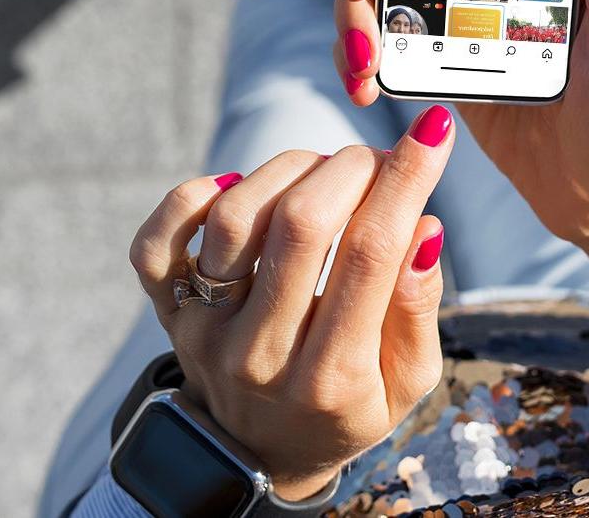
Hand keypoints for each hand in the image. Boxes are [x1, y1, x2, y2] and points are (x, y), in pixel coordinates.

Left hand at [127, 108, 455, 499]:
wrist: (258, 453)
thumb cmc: (346, 407)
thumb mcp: (407, 382)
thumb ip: (417, 308)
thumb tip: (423, 226)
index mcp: (331, 378)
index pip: (371, 255)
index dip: (405, 181)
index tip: (431, 133)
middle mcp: (259, 354)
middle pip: (300, 227)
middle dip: (349, 169)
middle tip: (372, 159)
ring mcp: (204, 329)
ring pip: (234, 218)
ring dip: (286, 170)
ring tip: (321, 171)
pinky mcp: (166, 309)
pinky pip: (157, 240)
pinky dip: (193, 195)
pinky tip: (238, 186)